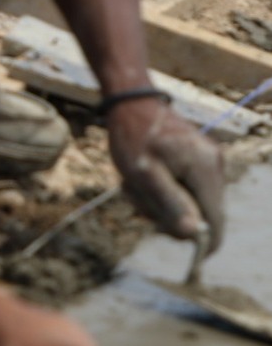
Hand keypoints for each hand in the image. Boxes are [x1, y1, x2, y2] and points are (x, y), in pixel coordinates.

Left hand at [107, 98, 224, 251]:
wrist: (131, 102)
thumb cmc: (133, 136)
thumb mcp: (143, 173)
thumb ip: (170, 203)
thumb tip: (192, 234)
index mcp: (206, 169)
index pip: (216, 222)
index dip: (200, 243)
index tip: (171, 243)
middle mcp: (215, 166)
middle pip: (202, 215)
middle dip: (168, 214)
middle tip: (136, 198)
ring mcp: (210, 163)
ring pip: (192, 203)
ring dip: (161, 202)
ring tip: (134, 183)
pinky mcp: (201, 162)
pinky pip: (188, 190)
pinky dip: (165, 191)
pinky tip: (144, 177)